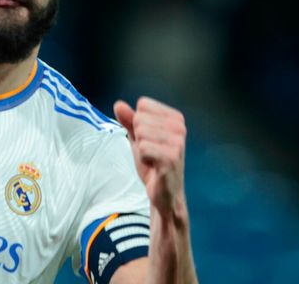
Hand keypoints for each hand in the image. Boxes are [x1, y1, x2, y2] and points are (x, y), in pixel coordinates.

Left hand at [113, 97, 186, 214]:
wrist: (164, 192)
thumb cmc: (153, 163)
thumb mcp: (138, 138)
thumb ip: (129, 120)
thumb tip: (118, 104)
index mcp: (175, 118)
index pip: (143, 105)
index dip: (138, 124)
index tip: (149, 139)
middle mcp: (180, 127)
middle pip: (140, 118)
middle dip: (139, 137)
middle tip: (150, 152)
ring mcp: (177, 142)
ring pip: (141, 133)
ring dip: (141, 149)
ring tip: (152, 159)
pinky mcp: (171, 157)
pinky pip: (143, 147)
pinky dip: (143, 158)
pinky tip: (153, 165)